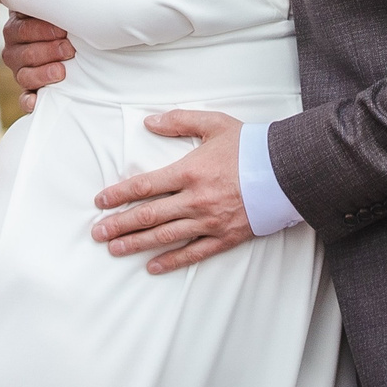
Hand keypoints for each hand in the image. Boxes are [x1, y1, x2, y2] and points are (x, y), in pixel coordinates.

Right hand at [0, 13, 73, 112]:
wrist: (64, 40)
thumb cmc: (59, 22)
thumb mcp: (51, 11)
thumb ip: (51, 5)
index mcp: (17, 28)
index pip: (23, 30)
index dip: (43, 31)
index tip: (63, 31)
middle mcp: (14, 51)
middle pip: (25, 53)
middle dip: (49, 51)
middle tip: (68, 50)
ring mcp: (20, 71)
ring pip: (24, 75)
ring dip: (43, 74)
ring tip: (61, 72)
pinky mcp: (28, 90)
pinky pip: (23, 99)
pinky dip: (28, 102)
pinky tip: (35, 102)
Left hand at [89, 110, 251, 273]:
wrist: (288, 171)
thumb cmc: (252, 146)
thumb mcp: (214, 123)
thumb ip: (179, 121)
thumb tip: (149, 122)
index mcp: (190, 171)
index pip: (145, 186)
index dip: (119, 195)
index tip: (101, 202)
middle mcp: (196, 200)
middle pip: (149, 215)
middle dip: (119, 225)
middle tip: (97, 233)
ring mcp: (210, 221)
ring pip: (166, 236)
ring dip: (137, 244)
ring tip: (115, 249)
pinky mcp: (226, 236)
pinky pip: (194, 253)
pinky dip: (172, 260)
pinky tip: (153, 265)